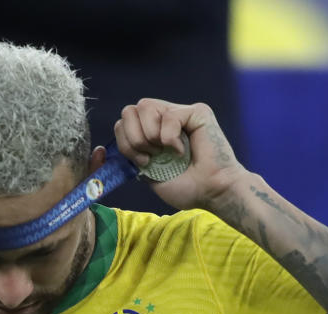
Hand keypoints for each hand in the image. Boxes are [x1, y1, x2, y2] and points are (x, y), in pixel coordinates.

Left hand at [114, 99, 247, 211]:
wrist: (212, 193)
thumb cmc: (187, 187)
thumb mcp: (149, 173)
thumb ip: (133, 153)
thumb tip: (115, 137)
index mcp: (153, 132)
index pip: (124, 121)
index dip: (126, 142)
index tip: (144, 162)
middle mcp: (165, 119)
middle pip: (129, 110)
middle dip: (134, 138)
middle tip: (152, 157)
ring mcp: (180, 113)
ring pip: (144, 106)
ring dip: (150, 135)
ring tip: (166, 151)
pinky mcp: (197, 111)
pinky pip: (169, 115)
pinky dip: (171, 138)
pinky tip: (182, 150)